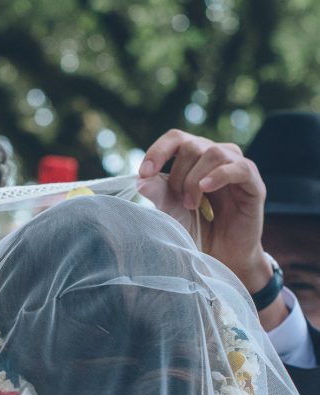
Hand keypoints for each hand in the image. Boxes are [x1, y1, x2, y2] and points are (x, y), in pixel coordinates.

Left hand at [138, 130, 287, 327]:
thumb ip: (159, 193)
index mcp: (194, 157)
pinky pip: (239, 168)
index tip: (144, 173)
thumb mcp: (171, 210)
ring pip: (213, 153)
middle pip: (192, 146)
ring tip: (191, 205)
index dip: (158, 151)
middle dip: (178, 174)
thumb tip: (140, 180)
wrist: (220, 256)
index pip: (176, 138)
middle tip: (178, 201)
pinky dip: (219, 175)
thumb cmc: (196, 229)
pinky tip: (206, 188)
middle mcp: (216, 156)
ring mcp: (237, 167)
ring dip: (195, 179)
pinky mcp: (254, 184)